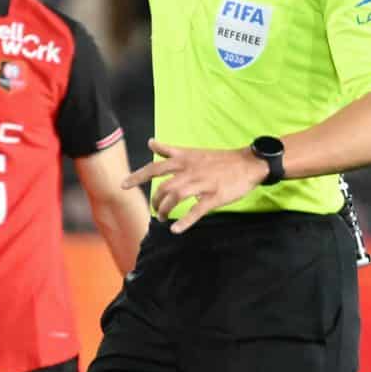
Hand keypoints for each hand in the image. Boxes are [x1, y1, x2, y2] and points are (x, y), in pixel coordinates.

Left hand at [124, 142, 264, 232]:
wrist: (248, 163)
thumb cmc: (219, 159)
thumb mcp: (192, 151)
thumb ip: (169, 150)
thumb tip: (150, 142)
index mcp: (184, 159)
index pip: (155, 167)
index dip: (137, 176)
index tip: (123, 185)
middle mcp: (190, 170)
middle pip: (163, 186)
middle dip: (155, 201)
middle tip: (156, 210)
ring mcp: (202, 183)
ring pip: (176, 197)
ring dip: (166, 210)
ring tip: (163, 219)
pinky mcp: (214, 196)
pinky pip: (197, 210)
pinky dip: (185, 221)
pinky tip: (176, 230)